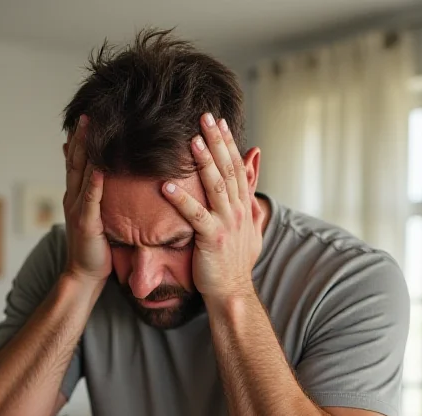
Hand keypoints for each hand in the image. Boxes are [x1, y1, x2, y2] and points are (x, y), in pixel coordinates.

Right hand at [63, 115, 111, 283]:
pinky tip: (100, 166)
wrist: (84, 275)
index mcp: (75, 196)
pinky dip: (95, 182)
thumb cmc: (94, 248)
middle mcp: (72, 199)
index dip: (80, 139)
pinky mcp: (86, 224)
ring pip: (81, 174)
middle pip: (75, 161)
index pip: (75, 161)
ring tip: (91, 128)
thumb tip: (102, 177)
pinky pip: (91, 199)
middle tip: (87, 113)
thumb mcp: (94, 217)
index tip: (87, 117)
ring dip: (86, 151)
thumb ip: (95, 197)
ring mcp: (77, 210)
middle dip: (81, 137)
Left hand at [162, 113, 264, 300]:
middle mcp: (238, 211)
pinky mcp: (212, 239)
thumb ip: (250, 193)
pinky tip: (166, 185)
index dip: (228, 143)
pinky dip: (181, 199)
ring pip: (216, 186)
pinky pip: (195, 215)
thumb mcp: (250, 225)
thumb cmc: (235, 262)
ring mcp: (227, 224)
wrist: (232, 292)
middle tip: (205, 117)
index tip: (218, 121)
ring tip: (191, 141)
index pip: (237, 167)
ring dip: (203, 162)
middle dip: (217, 142)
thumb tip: (255, 162)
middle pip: (228, 169)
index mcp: (243, 206)